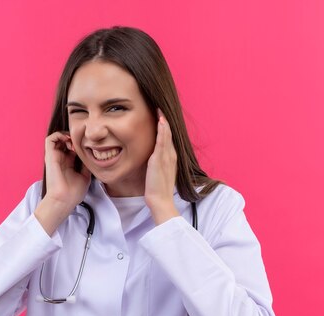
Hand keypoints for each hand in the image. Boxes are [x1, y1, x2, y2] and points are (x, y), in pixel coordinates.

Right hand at [35, 131, 90, 234]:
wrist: (64, 200)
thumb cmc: (73, 192)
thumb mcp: (85, 176)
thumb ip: (86, 165)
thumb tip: (92, 157)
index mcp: (68, 163)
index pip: (72, 147)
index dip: (79, 143)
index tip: (87, 147)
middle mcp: (60, 159)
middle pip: (64, 140)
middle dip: (73, 138)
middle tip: (81, 144)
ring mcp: (54, 157)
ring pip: (57, 137)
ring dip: (66, 135)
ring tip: (74, 143)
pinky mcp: (49, 156)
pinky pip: (50, 139)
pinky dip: (59, 136)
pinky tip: (68, 142)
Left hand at [145, 109, 178, 224]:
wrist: (160, 200)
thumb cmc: (157, 189)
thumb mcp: (158, 173)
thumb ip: (157, 164)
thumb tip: (152, 159)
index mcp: (170, 158)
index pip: (168, 138)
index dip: (165, 127)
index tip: (161, 116)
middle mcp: (171, 155)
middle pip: (169, 134)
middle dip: (165, 120)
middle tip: (160, 106)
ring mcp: (167, 156)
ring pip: (167, 135)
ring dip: (164, 121)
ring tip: (160, 109)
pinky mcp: (160, 159)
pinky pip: (163, 141)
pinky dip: (162, 130)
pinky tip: (161, 121)